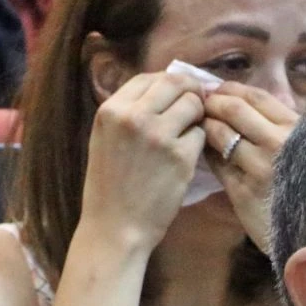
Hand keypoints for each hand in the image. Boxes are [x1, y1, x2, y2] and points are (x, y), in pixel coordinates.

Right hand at [78, 71, 207, 256]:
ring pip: (193, 105)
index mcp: (111, 110)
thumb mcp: (105, 139)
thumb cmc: (108, 187)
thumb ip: (129, 112)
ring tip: (185, 136)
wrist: (114, 228)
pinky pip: (201, 133)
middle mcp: (133, 117)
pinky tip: (185, 158)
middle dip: (188, 93)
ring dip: (195, 117)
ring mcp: (158, 135)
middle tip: (192, 109)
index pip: (148, 77)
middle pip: (175, 83)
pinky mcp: (180, 156)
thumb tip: (163, 89)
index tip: (175, 95)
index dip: (166, 83)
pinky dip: (197, 143)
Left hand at [201, 85, 299, 251]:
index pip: (256, 96)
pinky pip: (216, 163)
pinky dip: (206, 152)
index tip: (216, 91)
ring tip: (199, 127)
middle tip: (200, 106)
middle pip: (234, 109)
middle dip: (212, 103)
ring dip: (205, 126)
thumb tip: (241, 102)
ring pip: (220, 134)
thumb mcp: (303, 148)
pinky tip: (203, 151)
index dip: (230, 90)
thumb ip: (278, 126)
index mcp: (297, 129)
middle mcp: (279, 143)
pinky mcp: (243, 191)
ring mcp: (260, 167)